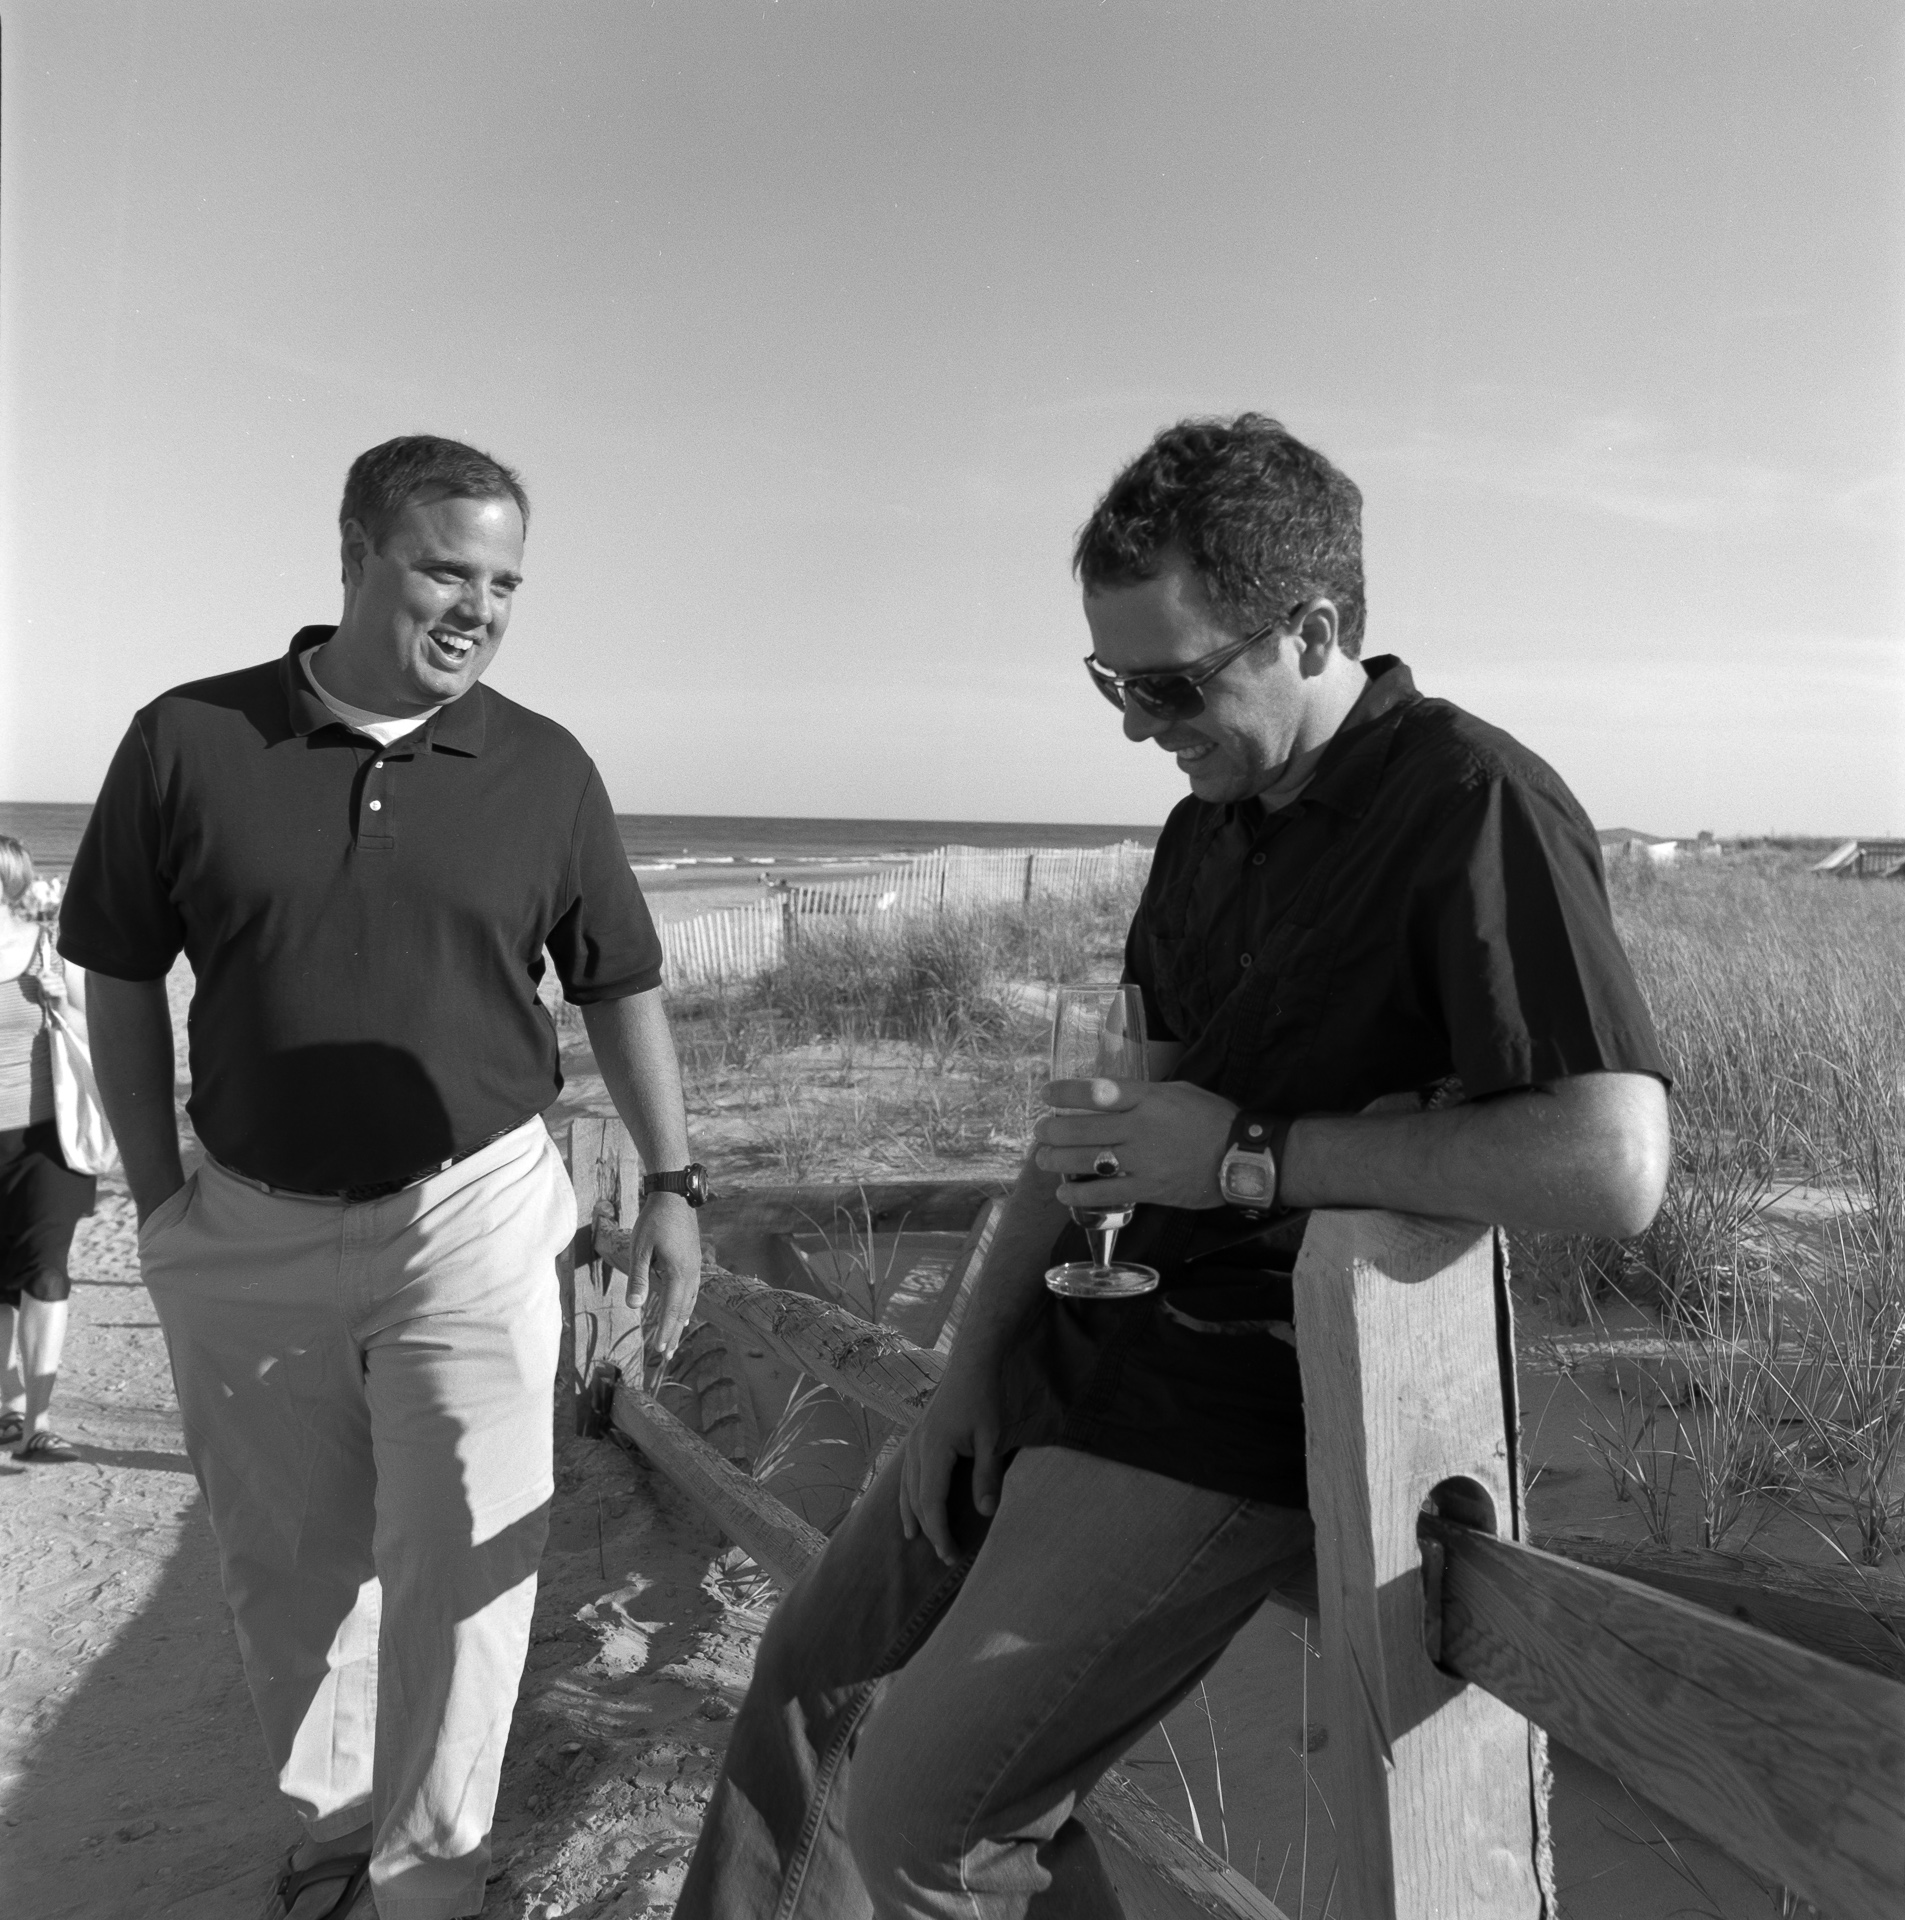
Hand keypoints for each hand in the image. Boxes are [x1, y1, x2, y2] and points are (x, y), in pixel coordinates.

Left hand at [625, 1192, 701, 1366]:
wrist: (674, 1196)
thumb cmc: (654, 1220)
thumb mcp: (640, 1249)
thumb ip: (638, 1279)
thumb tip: (635, 1306)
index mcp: (678, 1273)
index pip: (672, 1310)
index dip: (665, 1331)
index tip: (659, 1351)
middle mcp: (692, 1273)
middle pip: (683, 1310)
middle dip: (674, 1333)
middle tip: (667, 1355)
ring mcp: (696, 1266)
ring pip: (690, 1301)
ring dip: (681, 1321)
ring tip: (676, 1338)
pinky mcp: (694, 1260)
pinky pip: (693, 1290)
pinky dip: (688, 1305)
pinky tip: (685, 1310)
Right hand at [897, 1347, 1004, 1565]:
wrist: (974, 1360)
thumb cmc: (984, 1397)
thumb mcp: (992, 1438)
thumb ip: (987, 1476)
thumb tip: (986, 1513)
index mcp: (934, 1450)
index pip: (931, 1503)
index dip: (939, 1532)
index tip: (951, 1555)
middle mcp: (917, 1447)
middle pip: (916, 1498)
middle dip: (929, 1529)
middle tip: (944, 1555)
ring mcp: (915, 1438)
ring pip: (906, 1485)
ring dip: (911, 1513)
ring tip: (914, 1536)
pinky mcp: (919, 1432)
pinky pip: (907, 1471)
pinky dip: (908, 1492)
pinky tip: (910, 1499)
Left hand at [1033, 1077, 1238, 1211]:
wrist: (1243, 1156)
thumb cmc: (1212, 1118)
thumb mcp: (1179, 1092)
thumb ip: (1144, 1095)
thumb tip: (1113, 1097)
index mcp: (1148, 1098)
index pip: (1098, 1091)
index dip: (1067, 1092)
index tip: (1047, 1094)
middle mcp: (1140, 1127)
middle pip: (1083, 1128)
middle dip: (1053, 1130)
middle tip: (1040, 1132)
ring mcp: (1143, 1160)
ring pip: (1088, 1160)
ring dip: (1058, 1160)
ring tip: (1043, 1160)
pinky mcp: (1149, 1188)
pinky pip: (1107, 1192)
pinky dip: (1081, 1193)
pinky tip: (1065, 1192)